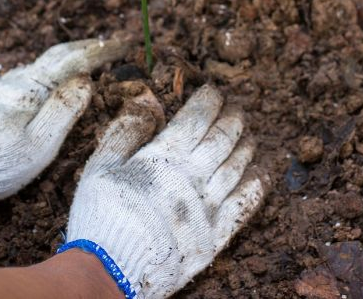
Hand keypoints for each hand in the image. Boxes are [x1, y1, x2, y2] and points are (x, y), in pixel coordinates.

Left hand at [0, 37, 126, 209]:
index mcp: (35, 88)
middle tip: (109, 45)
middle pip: (57, 55)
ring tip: (83, 61)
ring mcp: (1, 86)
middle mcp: (18, 79)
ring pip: (39, 67)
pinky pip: (23, 80)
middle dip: (85, 48)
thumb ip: (64, 109)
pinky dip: (44, 76)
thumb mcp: (40, 143)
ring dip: (64, 61)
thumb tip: (86, 80)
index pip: (75, 60)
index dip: (102, 50)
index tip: (124, 43)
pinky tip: (46, 85)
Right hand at [62, 85, 264, 298]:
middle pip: (222, 137)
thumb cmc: (101, 215)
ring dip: (245, 144)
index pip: (196, 118)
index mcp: (164, 157)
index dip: (209, 100)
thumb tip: (144, 103)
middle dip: (232, 117)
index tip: (213, 91)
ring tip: (247, 134)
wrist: (109, 271)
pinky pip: (245, 205)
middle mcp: (191, 177)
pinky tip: (261, 171)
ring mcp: (207, 206)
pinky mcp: (215, 236)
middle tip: (235, 108)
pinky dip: (256, 184)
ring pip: (237, 165)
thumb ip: (123, 132)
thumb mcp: (100, 167)